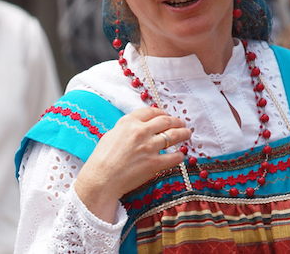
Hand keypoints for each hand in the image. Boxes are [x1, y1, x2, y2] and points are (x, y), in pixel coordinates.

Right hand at [74, 107, 189, 222]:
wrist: (101, 178)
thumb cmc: (102, 158)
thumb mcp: (112, 134)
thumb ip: (127, 128)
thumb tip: (139, 126)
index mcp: (129, 122)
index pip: (151, 112)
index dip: (162, 112)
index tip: (167, 115)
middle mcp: (140, 131)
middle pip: (165, 121)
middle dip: (176, 121)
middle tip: (181, 123)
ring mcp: (148, 147)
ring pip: (173, 136)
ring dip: (183, 134)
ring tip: (187, 134)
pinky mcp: (154, 163)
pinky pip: (174, 157)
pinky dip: (179, 156)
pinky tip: (180, 156)